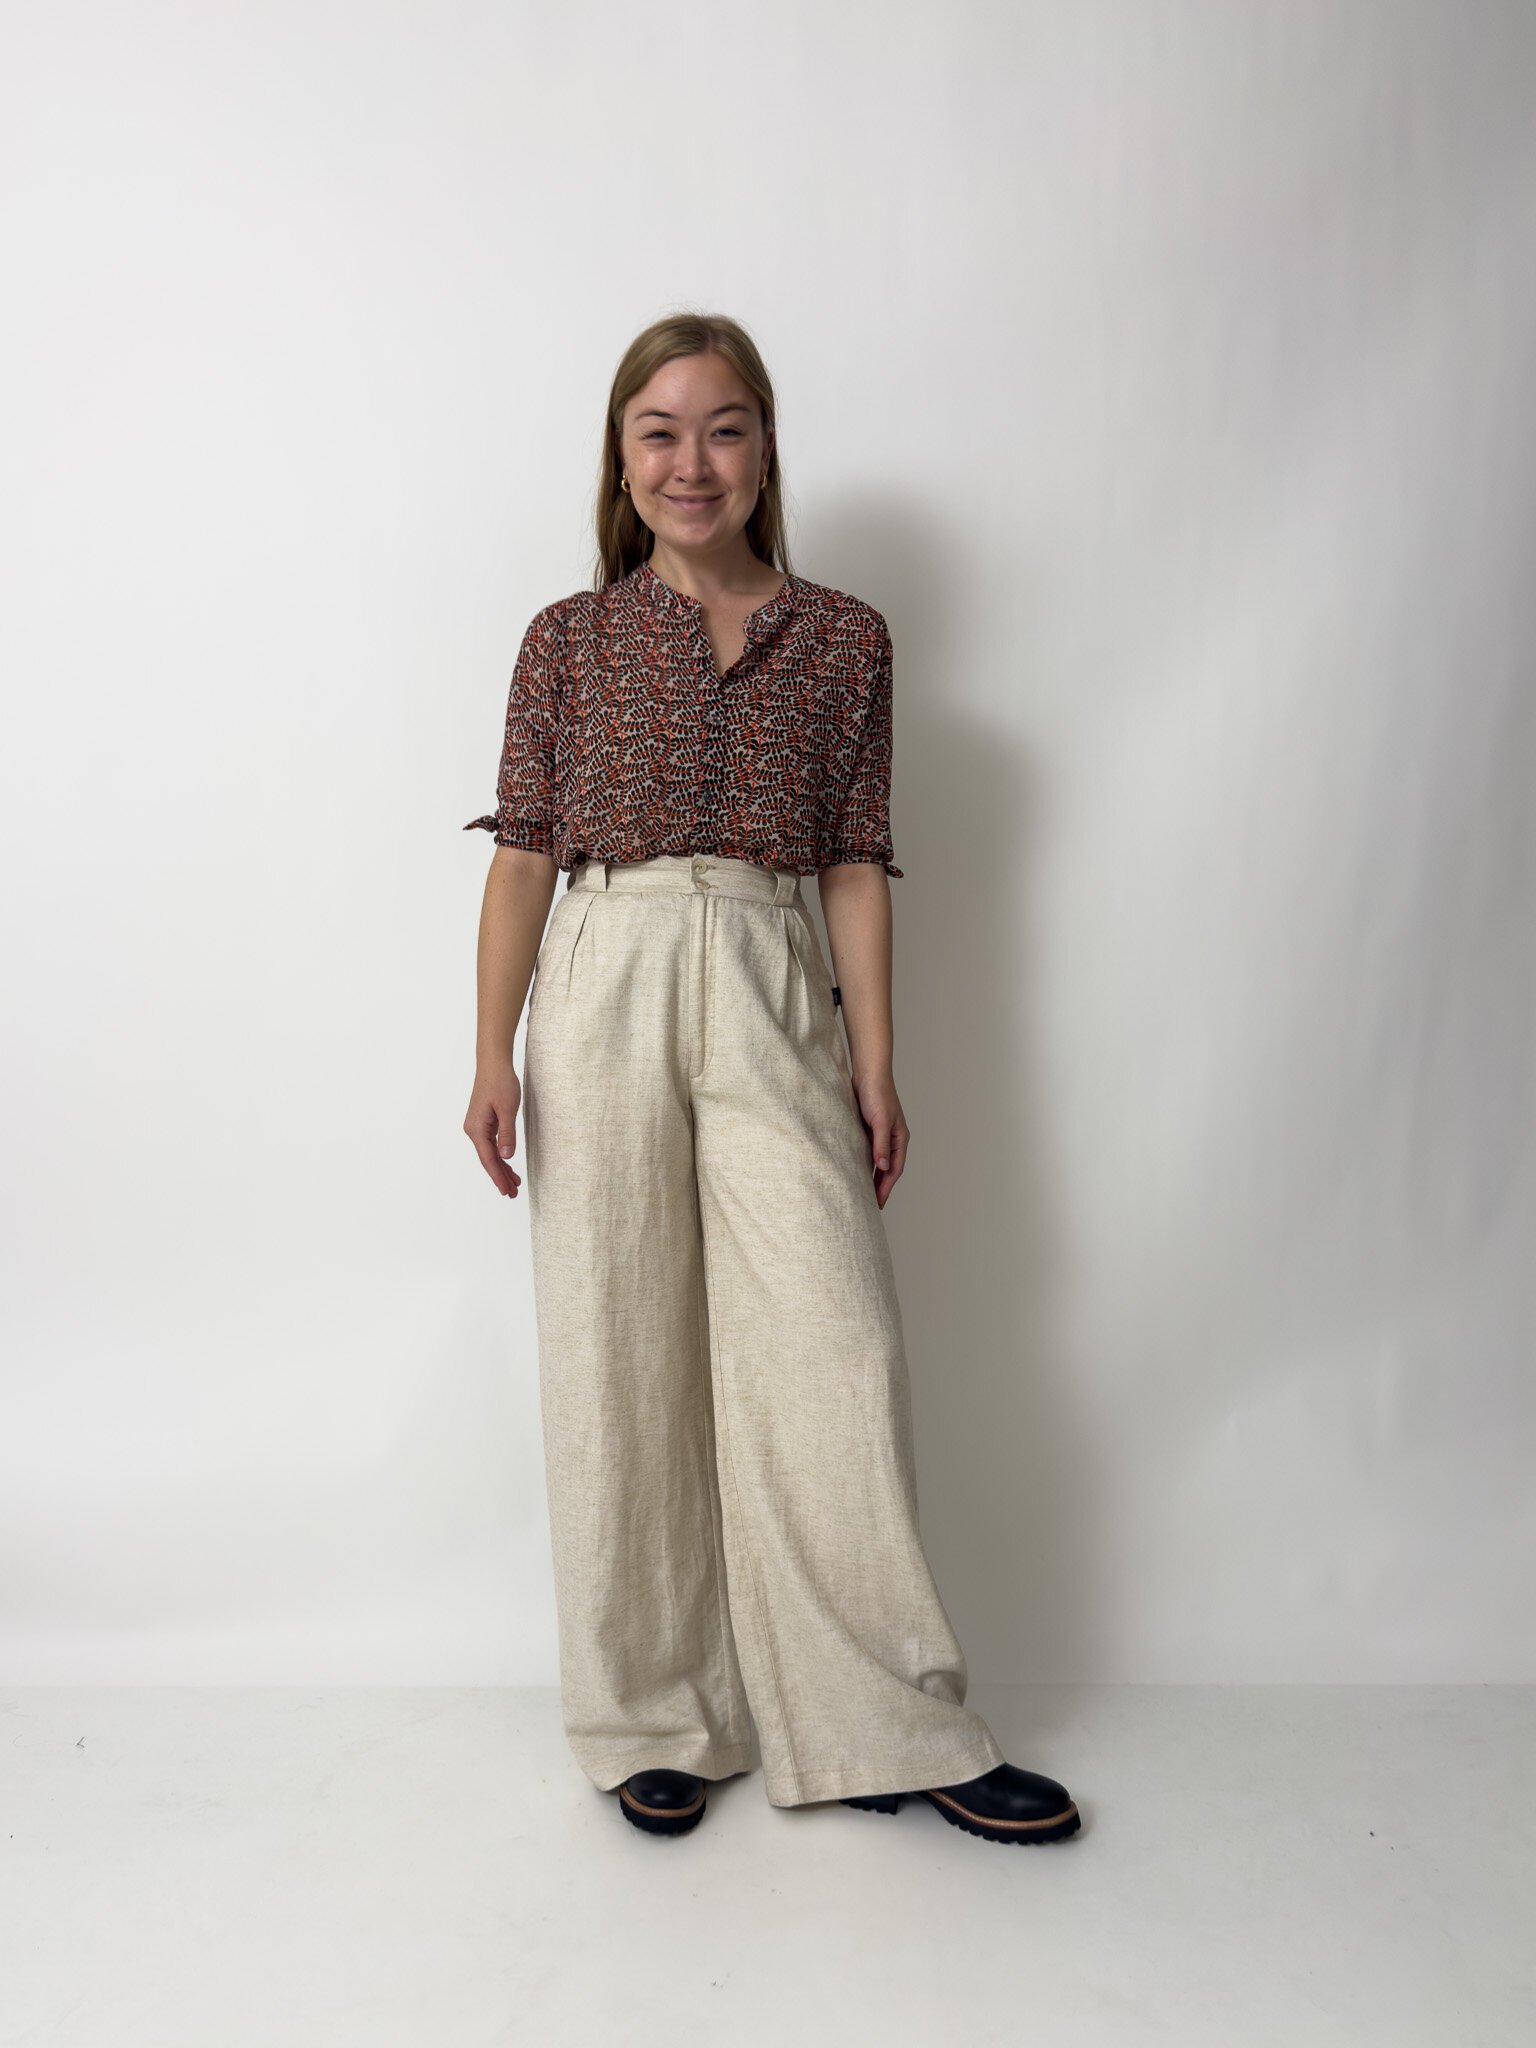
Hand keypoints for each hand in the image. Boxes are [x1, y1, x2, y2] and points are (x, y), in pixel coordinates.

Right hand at [465, 1063, 523, 1196]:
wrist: (493, 1064)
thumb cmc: (500, 1083)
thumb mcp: (508, 1109)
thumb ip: (507, 1134)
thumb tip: (506, 1156)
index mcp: (476, 1128)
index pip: (488, 1159)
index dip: (498, 1176)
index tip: (506, 1190)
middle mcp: (473, 1130)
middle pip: (488, 1159)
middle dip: (500, 1177)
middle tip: (513, 1193)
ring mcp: (477, 1126)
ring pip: (490, 1153)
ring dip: (501, 1168)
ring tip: (514, 1183)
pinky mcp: (483, 1122)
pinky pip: (491, 1144)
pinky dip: (500, 1155)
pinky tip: (508, 1164)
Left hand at [852, 1070, 907, 1207]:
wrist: (868, 1072)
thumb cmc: (877, 1093)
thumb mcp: (880, 1121)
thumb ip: (881, 1144)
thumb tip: (883, 1167)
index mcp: (900, 1137)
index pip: (894, 1169)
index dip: (886, 1187)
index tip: (878, 1203)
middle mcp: (892, 1138)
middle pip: (888, 1168)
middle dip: (881, 1186)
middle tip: (871, 1205)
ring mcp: (880, 1133)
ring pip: (878, 1161)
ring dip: (872, 1176)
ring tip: (863, 1192)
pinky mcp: (869, 1128)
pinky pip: (867, 1151)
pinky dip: (863, 1163)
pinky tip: (855, 1170)